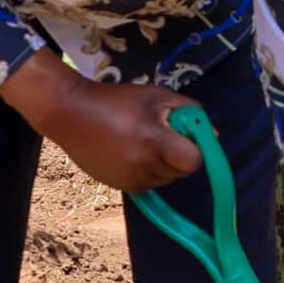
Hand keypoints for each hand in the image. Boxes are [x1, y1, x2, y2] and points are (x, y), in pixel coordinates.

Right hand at [32, 71, 202, 191]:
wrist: (70, 113)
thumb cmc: (116, 100)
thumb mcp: (156, 95)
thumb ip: (188, 112)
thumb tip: (213, 135)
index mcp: (154, 140)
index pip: (194, 161)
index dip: (196, 149)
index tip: (186, 136)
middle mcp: (143, 165)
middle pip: (181, 172)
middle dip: (178, 155)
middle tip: (160, 134)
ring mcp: (130, 180)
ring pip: (164, 180)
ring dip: (163, 165)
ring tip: (142, 141)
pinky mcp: (119, 187)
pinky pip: (147, 184)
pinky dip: (147, 171)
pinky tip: (131, 152)